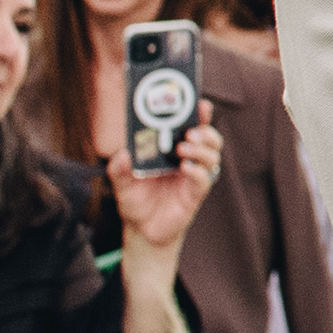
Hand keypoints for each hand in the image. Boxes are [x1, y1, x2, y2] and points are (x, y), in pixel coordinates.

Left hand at [106, 119, 223, 256]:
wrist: (142, 229)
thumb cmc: (136, 199)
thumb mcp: (121, 180)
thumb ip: (119, 167)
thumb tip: (123, 154)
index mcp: (173, 149)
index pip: (191, 126)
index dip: (199, 114)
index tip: (201, 104)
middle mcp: (188, 160)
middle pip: (209, 138)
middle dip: (204, 131)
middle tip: (190, 132)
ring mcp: (193, 176)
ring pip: (212, 156)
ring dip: (201, 149)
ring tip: (184, 149)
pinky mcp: (195, 194)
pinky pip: (205, 179)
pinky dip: (198, 172)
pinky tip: (186, 169)